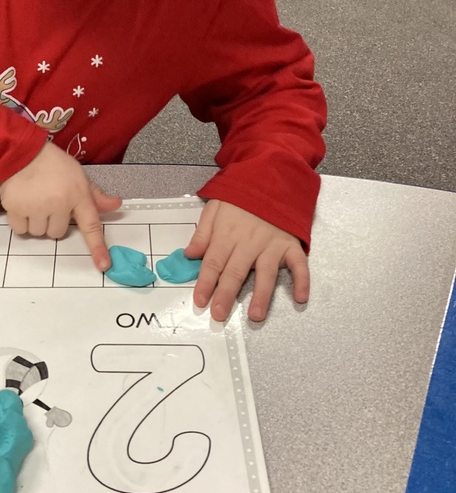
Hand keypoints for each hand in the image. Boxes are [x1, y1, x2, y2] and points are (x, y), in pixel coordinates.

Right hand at [0, 143, 121, 270]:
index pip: (91, 225)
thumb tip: (116, 205)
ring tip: (33, 199)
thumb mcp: (78, 175)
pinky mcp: (16, 208)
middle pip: (57, 233)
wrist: (22, 151)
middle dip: (52, 221)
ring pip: (39, 233)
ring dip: (36, 222)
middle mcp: (59, 203)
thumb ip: (95, 195)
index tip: (104, 266)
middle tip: (47, 202)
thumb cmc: (53, 164)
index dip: (98, 247)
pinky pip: (20, 229)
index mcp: (78, 195)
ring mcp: (37, 207)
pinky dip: (20, 220)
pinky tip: (21, 202)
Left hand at [185, 200, 308, 321]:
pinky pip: (299, 265)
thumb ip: (203, 232)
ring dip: (262, 295)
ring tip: (255, 315)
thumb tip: (189, 254)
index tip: (200, 300)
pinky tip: (300, 298)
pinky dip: (302, 281)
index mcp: (228, 233)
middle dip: (226, 294)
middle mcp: (249, 242)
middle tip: (219, 314)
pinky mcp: (291, 244)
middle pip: (236, 271)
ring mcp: (272, 244)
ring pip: (266, 273)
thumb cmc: (241, 195)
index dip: (205, 282)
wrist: (271, 176)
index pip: (214, 262)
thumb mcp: (215, 206)